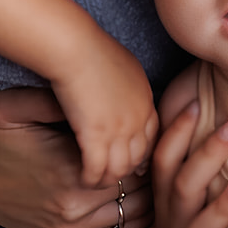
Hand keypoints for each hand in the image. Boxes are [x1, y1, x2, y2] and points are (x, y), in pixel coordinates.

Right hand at [0, 87, 152, 227]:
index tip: (144, 131)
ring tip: (148, 172)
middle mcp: (72, 209)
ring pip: (129, 216)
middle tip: (154, 150)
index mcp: (69, 173)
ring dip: (142, 195)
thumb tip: (88, 89)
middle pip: (136, 192)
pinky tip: (133, 197)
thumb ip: (52, 97)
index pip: (132, 164)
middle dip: (147, 172)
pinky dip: (127, 218)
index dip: (143, 147)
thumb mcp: (12, 105)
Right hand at [50, 36, 159, 187]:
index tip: (133, 160)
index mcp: (145, 99)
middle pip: (139, 156)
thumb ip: (127, 84)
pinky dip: (90, 178)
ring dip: (108, 178)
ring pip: (120, 168)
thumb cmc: (91, 47)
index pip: (152, 136)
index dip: (142, 151)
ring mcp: (119, 128)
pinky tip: (83, 180)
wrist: (75, 46)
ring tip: (96, 182)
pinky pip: (97, 169)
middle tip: (114, 176)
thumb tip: (122, 92)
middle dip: (128, 169)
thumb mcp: (122, 64)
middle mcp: (137, 117)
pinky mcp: (96, 135)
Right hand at [148, 100, 227, 227]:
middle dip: (205, 157)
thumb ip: (184, 164)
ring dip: (222, 207)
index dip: (175, 133)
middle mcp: (177, 223)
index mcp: (167, 200)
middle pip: (184, 186)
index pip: (164, 161)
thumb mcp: (174, 201)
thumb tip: (198, 104)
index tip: (194, 103)